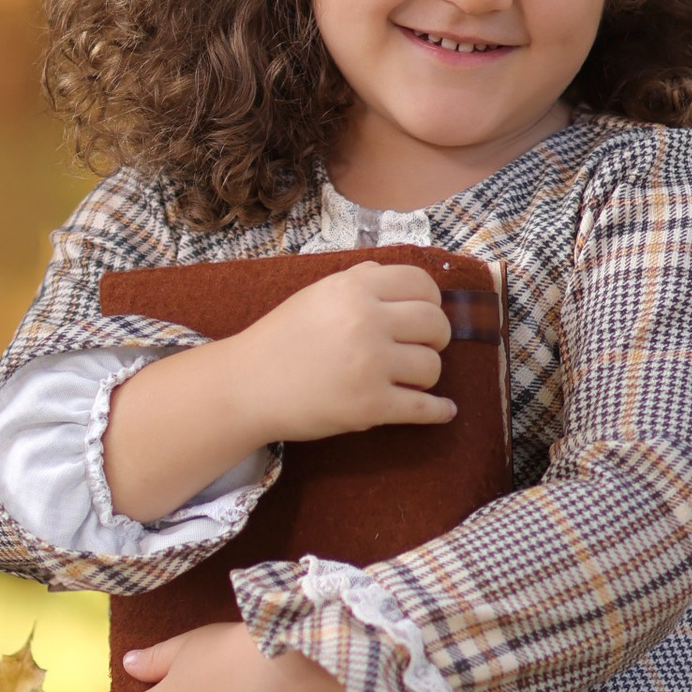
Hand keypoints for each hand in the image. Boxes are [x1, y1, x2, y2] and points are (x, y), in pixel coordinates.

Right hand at [103, 263, 454, 525]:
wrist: (247, 386)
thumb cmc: (282, 338)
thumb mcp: (318, 294)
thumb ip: (360, 282)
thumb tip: (399, 279)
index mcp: (354, 288)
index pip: (422, 285)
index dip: (431, 301)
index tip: (425, 316)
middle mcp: (367, 321)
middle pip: (435, 325)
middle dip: (435, 338)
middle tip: (421, 348)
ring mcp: (371, 365)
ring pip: (432, 367)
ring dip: (426, 375)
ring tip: (410, 379)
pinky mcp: (371, 406)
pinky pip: (424, 409)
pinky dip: (439, 412)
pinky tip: (445, 410)